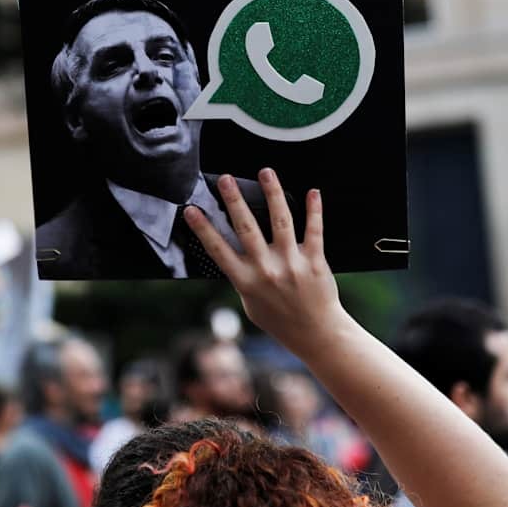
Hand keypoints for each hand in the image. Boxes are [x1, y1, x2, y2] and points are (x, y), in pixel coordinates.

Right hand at [185, 171, 344, 356]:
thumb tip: (232, 255)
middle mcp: (267, 270)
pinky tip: (313, 192)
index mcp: (246, 281)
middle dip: (233, 201)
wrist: (316, 334)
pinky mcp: (315, 262)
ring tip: (265, 172)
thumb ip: (242, 279)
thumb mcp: (250, 304)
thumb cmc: (281, 320)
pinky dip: (314, 210)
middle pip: (246, 228)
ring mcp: (292, 264)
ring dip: (272, 193)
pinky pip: (314, 230)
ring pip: (280, 221)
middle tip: (225, 179)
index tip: (191, 209)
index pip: (218, 249)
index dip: (203, 228)